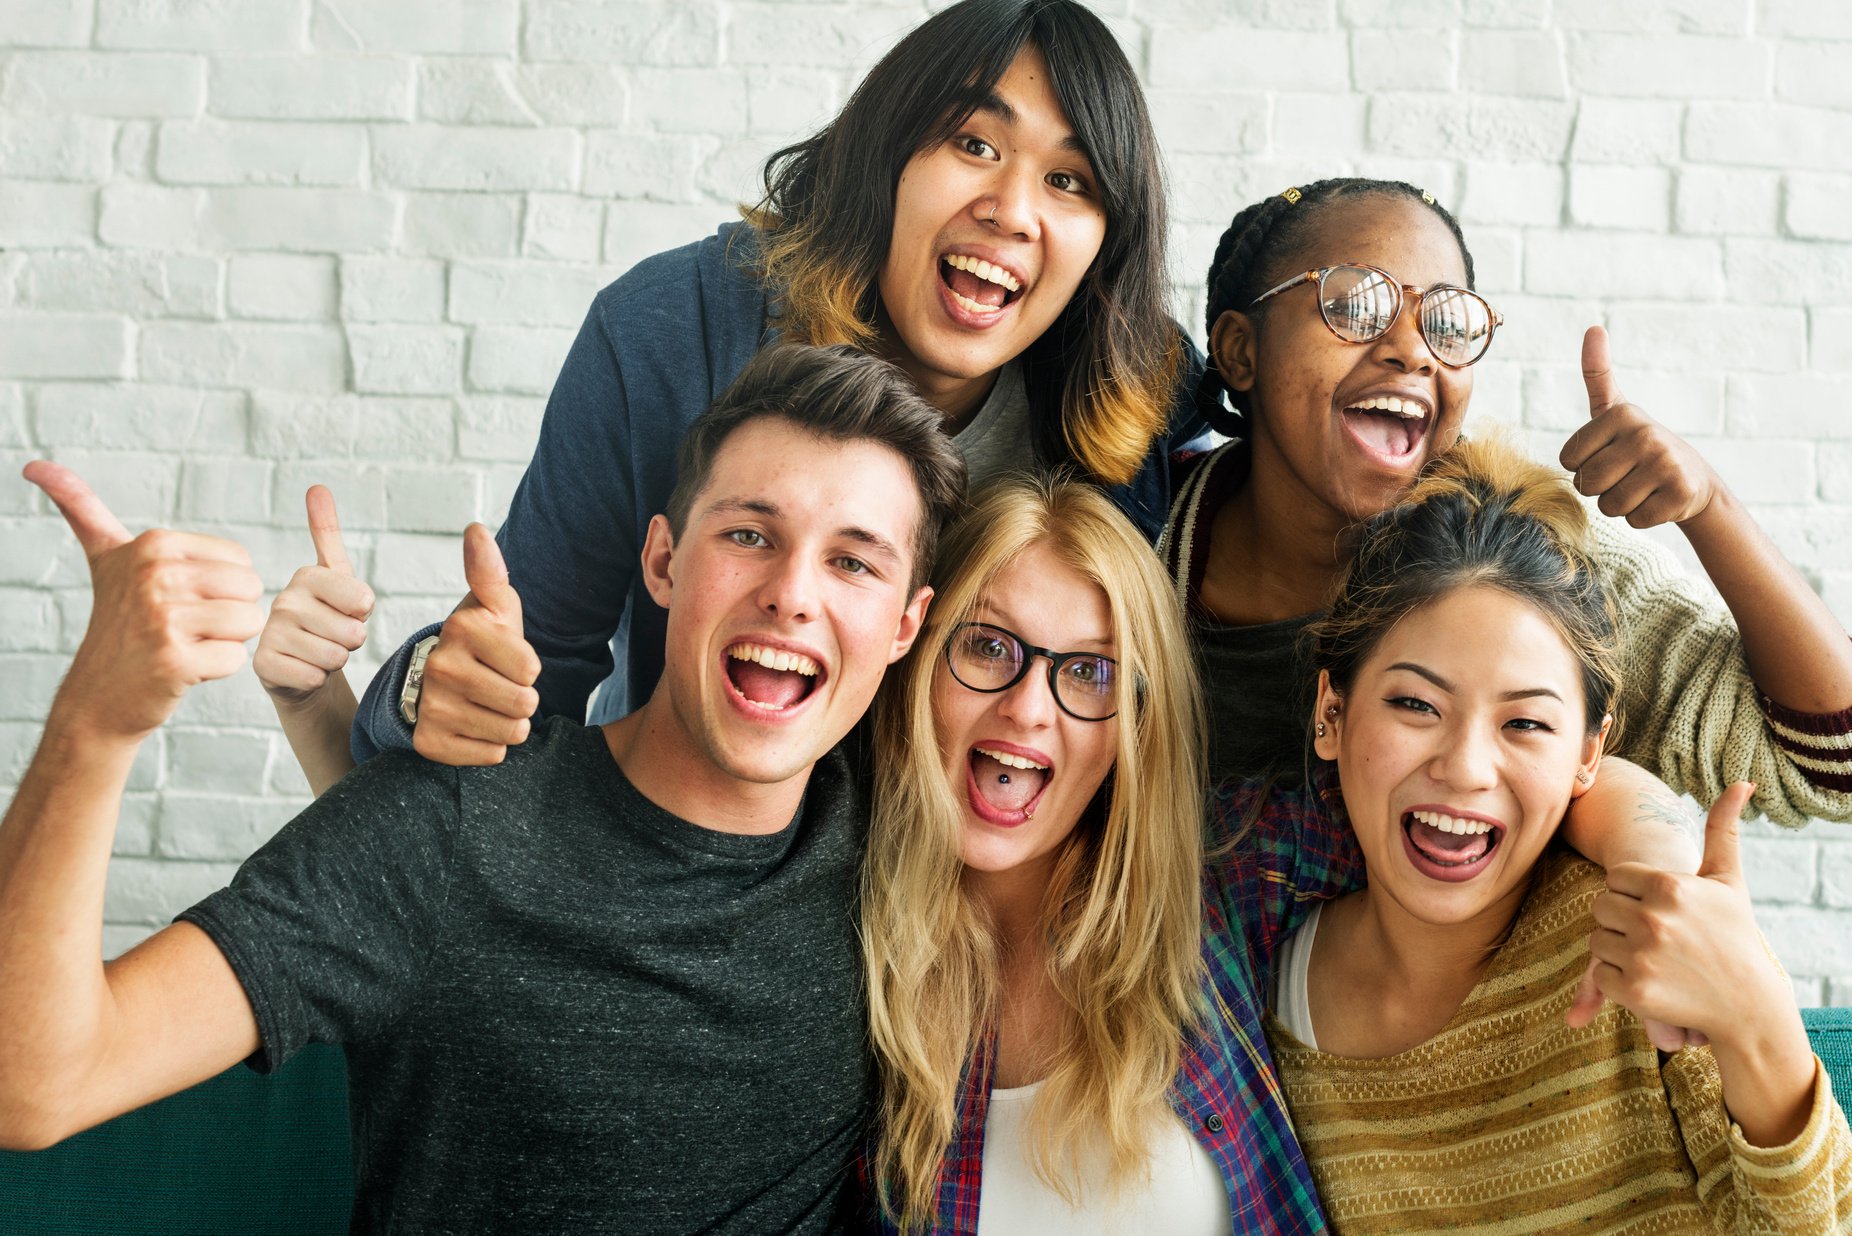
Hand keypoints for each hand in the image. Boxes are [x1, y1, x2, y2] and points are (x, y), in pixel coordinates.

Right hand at [25, 461, 263, 741]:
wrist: (97, 697)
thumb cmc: (117, 624)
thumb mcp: (104, 559)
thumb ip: (81, 508)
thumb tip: (36, 464)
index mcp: (154, 545)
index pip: (241, 561)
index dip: (219, 587)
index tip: (176, 600)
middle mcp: (156, 576)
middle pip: (250, 590)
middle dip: (226, 614)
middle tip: (182, 628)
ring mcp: (164, 619)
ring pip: (248, 622)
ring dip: (224, 641)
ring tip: (183, 645)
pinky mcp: (174, 662)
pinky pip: (235, 658)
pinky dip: (215, 669)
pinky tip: (181, 671)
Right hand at [253, 486, 374, 706]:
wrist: (299, 666)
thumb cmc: (325, 619)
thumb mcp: (337, 577)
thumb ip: (328, 534)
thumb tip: (316, 487)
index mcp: (307, 576)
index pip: (362, 599)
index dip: (364, 613)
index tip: (348, 610)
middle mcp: (283, 600)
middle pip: (352, 632)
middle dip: (351, 641)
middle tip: (332, 636)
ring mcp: (270, 633)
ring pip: (334, 657)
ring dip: (334, 661)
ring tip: (317, 652)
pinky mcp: (263, 665)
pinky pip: (314, 678)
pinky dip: (316, 679)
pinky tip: (302, 669)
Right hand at [411, 524, 540, 766]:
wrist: (436, 680)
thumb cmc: (480, 640)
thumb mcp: (492, 604)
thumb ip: (490, 570)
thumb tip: (476, 530)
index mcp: (462, 630)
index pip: (531, 670)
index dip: (528, 668)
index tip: (508, 659)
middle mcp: (441, 667)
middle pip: (523, 703)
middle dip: (523, 698)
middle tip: (502, 685)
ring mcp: (432, 707)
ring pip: (510, 732)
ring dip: (510, 722)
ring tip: (490, 704)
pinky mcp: (430, 742)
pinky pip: (491, 755)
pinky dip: (491, 745)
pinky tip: (474, 724)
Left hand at [1560, 326, 1723, 528]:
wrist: (1694, 480)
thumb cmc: (1639, 447)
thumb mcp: (1614, 411)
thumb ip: (1598, 375)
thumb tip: (1593, 328)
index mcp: (1621, 414)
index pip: (1568, 459)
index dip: (1582, 467)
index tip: (1609, 455)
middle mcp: (1645, 434)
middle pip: (1587, 484)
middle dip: (1600, 488)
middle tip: (1625, 475)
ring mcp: (1666, 463)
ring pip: (1609, 505)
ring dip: (1620, 504)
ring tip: (1643, 486)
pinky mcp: (1680, 494)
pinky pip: (1634, 519)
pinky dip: (1642, 517)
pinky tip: (1659, 499)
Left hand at [1573, 784, 1790, 1049]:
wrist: (1749, 1006)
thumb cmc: (1736, 937)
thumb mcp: (1728, 881)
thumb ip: (1723, 830)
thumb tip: (1741, 783)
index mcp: (1668, 885)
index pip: (1615, 877)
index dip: (1635, 894)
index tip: (1663, 909)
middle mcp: (1652, 918)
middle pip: (1601, 906)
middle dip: (1624, 920)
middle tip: (1660, 936)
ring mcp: (1641, 955)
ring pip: (1597, 939)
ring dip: (1619, 949)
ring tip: (1658, 956)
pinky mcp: (1633, 990)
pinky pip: (1599, 974)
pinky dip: (1618, 979)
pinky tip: (1653, 979)